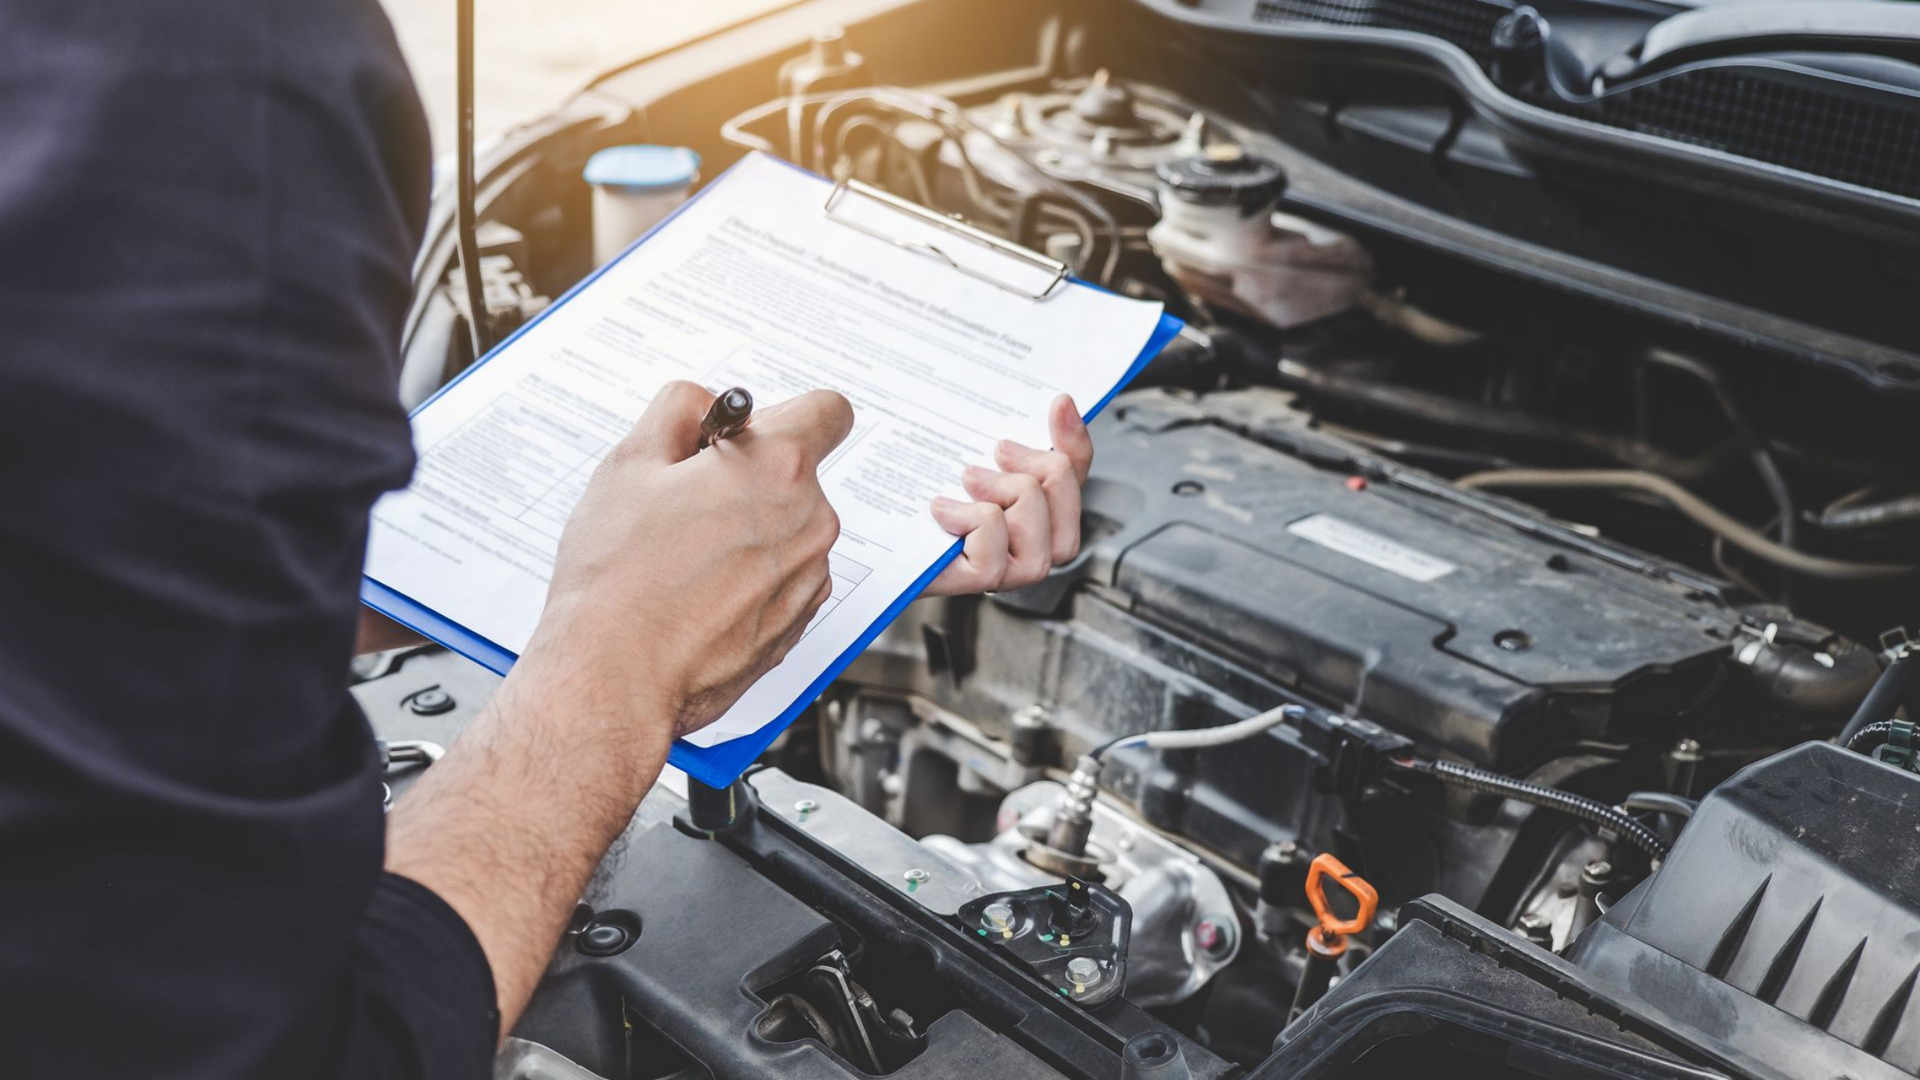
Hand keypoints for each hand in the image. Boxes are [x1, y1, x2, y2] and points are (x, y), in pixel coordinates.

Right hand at [517, 381, 852, 744]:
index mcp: (778, 468)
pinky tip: (699, 594)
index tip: (750, 432)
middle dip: (750, 478)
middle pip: (797, 475)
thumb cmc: (618, 579)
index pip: (827, 410)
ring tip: (685, 557)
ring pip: (788, 530)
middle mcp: (811, 520)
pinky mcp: (800, 621)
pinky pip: (784, 578)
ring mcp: (810, 576)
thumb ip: (679, 410)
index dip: (784, 414)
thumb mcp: (630, 463)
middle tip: (687, 502)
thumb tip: (703, 403)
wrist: (616, 675)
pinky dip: (752, 578)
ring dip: (750, 531)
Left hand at [925, 394, 1092, 595]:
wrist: (859, 529)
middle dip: (1041, 467)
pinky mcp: (977, 579)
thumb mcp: (956, 446)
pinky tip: (942, 510)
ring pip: (1040, 526)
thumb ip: (1002, 431)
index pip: (1075, 471)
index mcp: (1029, 504)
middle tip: (998, 452)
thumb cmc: (910, 490)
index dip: (1074, 438)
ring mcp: (1006, 566)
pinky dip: (972, 519)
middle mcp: (1027, 540)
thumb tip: (1060, 401)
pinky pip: (996, 547)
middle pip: (1067, 497)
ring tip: (969, 480)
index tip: (1057, 403)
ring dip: (1008, 493)